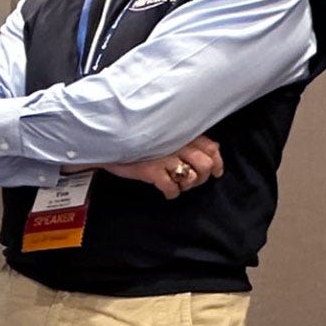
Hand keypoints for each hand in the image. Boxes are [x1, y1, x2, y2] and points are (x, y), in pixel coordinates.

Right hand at [101, 134, 223, 199]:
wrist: (107, 141)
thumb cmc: (137, 137)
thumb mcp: (165, 133)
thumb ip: (189, 138)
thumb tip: (214, 147)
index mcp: (181, 132)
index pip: (211, 147)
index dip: (218, 162)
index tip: (216, 171)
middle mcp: (176, 143)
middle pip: (206, 165)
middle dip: (203, 177)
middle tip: (191, 180)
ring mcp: (164, 157)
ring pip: (191, 177)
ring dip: (187, 185)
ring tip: (177, 184)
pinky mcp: (152, 169)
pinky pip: (171, 188)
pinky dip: (171, 193)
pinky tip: (167, 192)